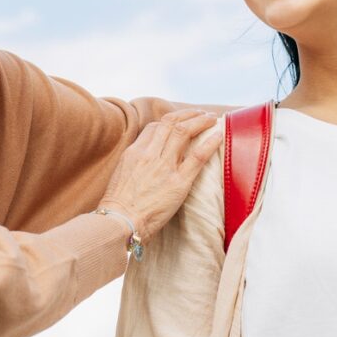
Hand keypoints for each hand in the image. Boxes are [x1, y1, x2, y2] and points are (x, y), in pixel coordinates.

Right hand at [99, 109, 219, 238]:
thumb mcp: (121, 175)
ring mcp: (164, 167)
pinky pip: (197, 157)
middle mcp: (149, 155)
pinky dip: (209, 143)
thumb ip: (136, 162)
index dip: (171, 122)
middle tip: (201, 113)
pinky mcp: (178, 183)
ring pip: (184, 132)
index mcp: (135, 153)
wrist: (121, 223)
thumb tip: (147, 159)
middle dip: (189, 115)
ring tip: (211, 118)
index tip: (182, 123)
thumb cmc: (119, 206)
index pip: (155, 127)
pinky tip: (218, 135)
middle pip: (171, 123)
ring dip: (200, 121)